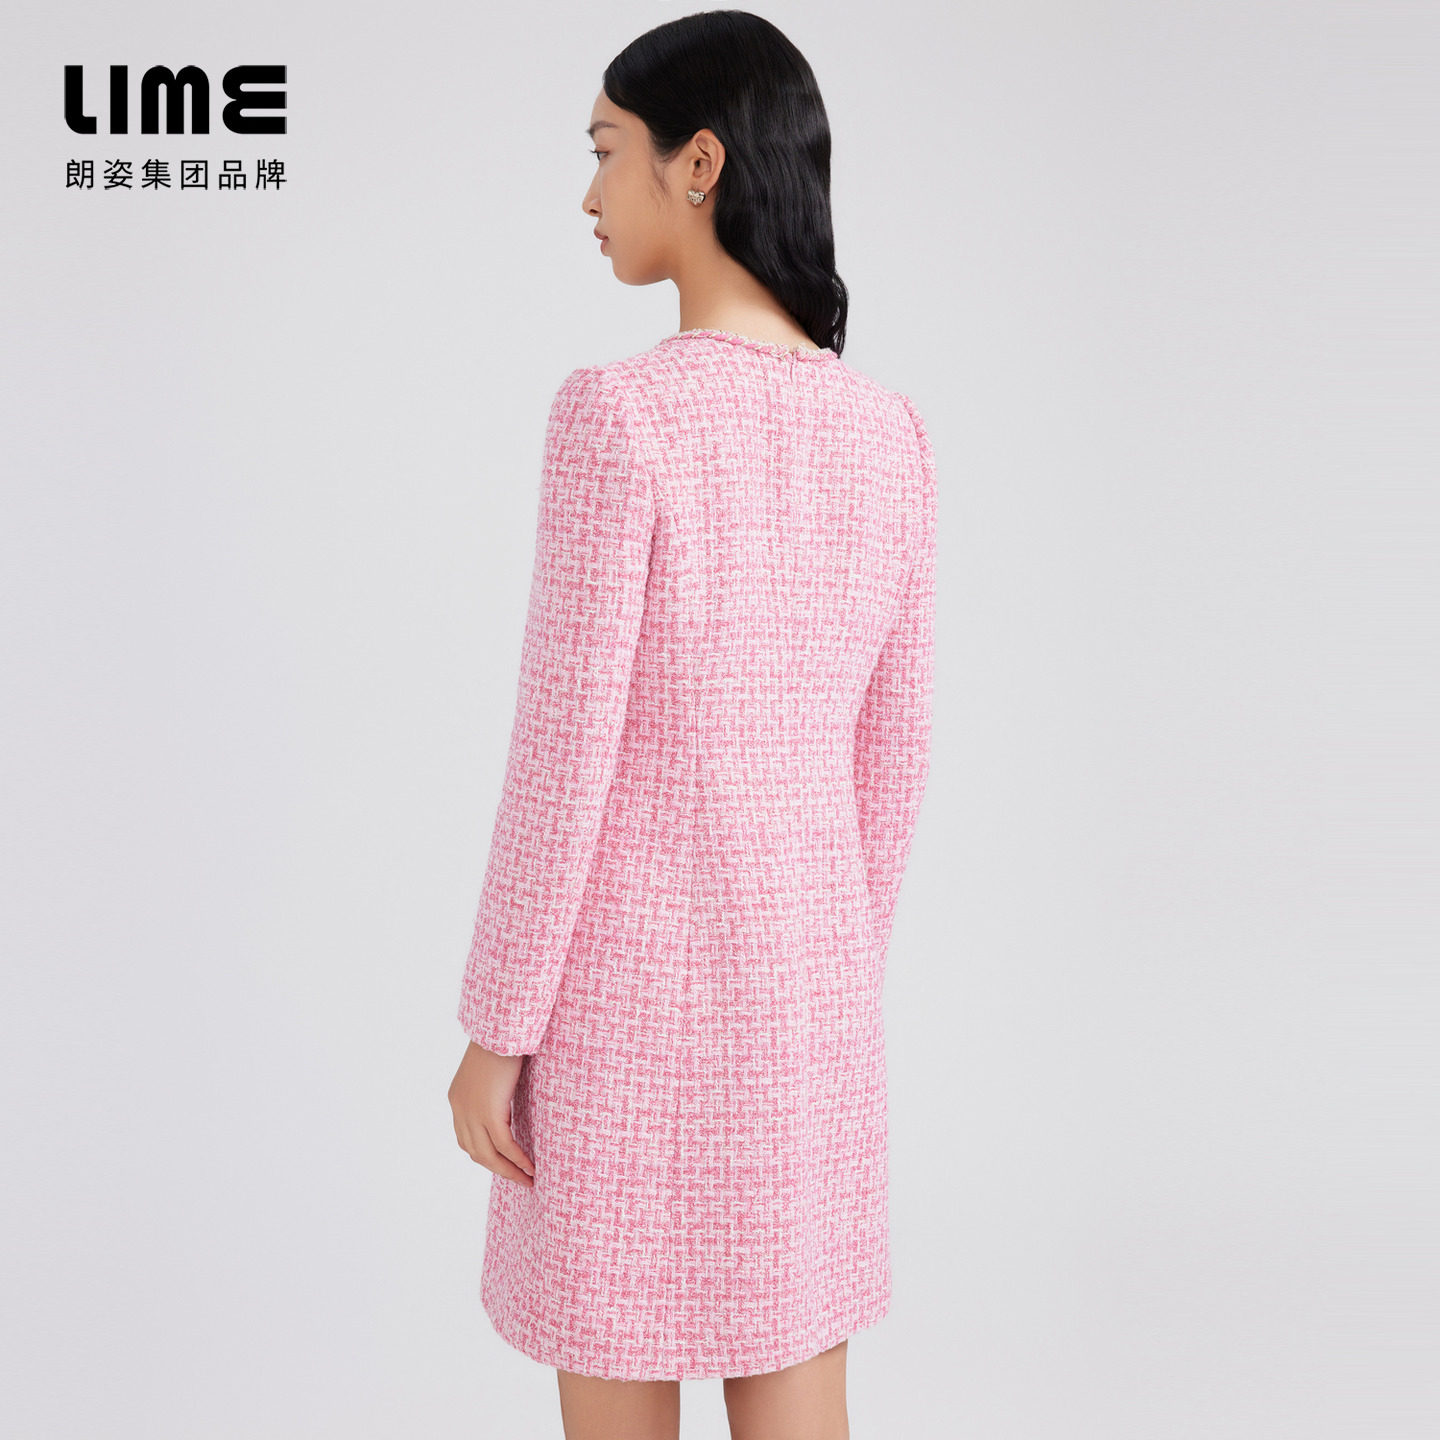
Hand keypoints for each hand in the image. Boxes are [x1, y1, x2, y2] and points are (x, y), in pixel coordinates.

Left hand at [449, 1042, 535, 1186]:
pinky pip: (504, 1146)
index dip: (485, 1155)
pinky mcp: (489, 1112)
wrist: (502, 1029)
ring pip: (488, 1156)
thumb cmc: (505, 1042)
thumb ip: (493, 1090)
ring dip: (509, 1171)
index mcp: (457, 1099)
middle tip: (520, 1179)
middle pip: (476, 1153)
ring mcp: (472, 1112)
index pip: (467, 1139)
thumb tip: (510, 1104)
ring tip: (528, 1179)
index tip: (504, 1164)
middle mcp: (460, 1109)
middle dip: (498, 1169)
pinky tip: (531, 1167)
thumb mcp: (492, 1071)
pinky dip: (517, 1160)